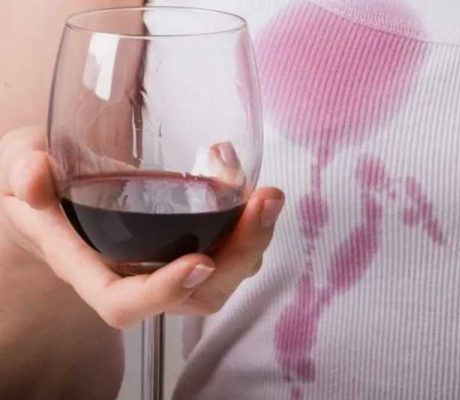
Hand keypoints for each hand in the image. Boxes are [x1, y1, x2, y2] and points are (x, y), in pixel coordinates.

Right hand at [0, 125, 284, 328]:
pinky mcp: (192, 239)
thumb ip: (21, 169)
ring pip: (226, 274)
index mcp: (90, 269)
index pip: (126, 302)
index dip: (165, 292)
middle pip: (200, 295)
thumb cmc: (39, 187)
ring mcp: (170, 261)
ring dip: (256, 235)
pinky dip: (246, 213)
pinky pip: (230, 241)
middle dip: (240, 254)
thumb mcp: (15, 167)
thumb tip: (36, 172)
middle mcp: (138, 276)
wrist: (61, 196)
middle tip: (265, 201)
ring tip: (266, 192)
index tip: (199, 261)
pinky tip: (238, 171)